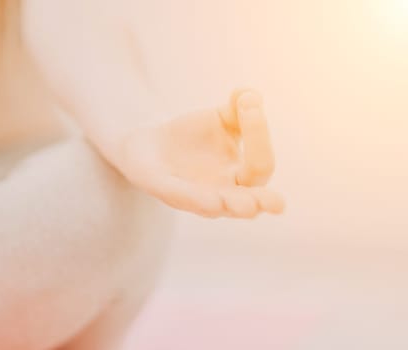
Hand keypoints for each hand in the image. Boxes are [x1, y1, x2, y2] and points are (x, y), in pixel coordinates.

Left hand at [118, 90, 284, 217]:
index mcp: (240, 176)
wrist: (150, 145)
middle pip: (249, 201)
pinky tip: (210, 201)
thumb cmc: (193, 138)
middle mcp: (223, 193)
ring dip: (232, 206)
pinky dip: (196, 199)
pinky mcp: (166, 191)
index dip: (259, 135)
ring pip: (218, 207)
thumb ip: (240, 106)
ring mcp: (196, 197)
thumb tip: (250, 95)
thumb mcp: (220, 118)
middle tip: (278, 203)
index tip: (248, 104)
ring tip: (246, 206)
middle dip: (262, 202)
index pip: (260, 165)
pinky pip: (183, 197)